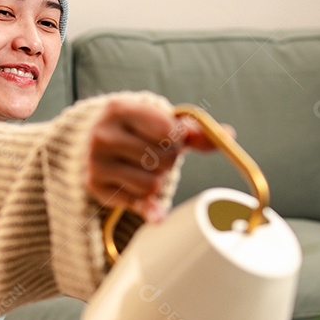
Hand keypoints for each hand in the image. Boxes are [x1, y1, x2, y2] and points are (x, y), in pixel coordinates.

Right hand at [84, 92, 226, 221]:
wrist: (90, 138)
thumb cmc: (134, 127)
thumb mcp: (159, 120)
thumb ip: (193, 130)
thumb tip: (229, 135)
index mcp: (119, 109)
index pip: (169, 131)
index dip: (178, 138)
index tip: (169, 137)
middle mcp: (103, 135)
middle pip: (162, 160)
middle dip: (168, 160)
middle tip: (155, 154)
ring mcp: (96, 162)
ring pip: (152, 184)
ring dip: (157, 179)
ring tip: (145, 168)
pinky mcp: (95, 186)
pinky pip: (138, 203)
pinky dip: (150, 207)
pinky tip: (156, 210)